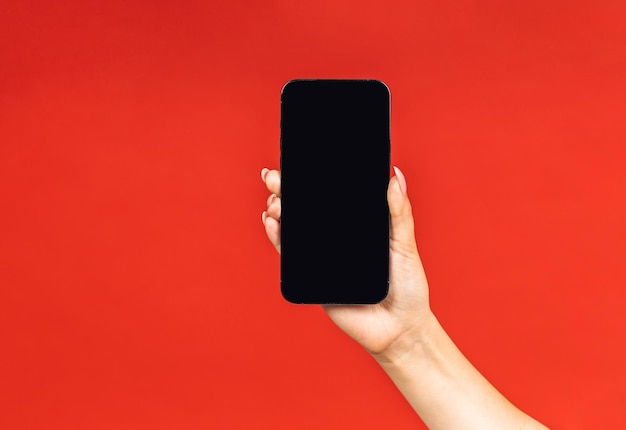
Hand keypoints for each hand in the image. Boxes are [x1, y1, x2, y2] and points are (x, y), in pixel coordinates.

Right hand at [261, 167, 433, 358]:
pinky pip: (291, 257)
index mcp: (356, 228)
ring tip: (275, 199)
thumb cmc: (408, 288)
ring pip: (294, 231)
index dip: (312, 181)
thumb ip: (399, 213)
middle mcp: (336, 241)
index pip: (330, 200)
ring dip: (280, 211)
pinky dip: (279, 239)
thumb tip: (395, 176)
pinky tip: (272, 223)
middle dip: (286, 191)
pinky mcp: (313, 278)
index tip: (298, 163)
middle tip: (274, 177)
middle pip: (306, 211)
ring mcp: (322, 259)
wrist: (400, 328)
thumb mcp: (405, 244)